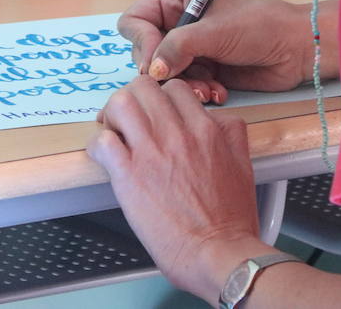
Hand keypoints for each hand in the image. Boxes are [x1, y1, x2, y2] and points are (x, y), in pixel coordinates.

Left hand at [88, 75, 265, 298]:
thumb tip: (218, 121)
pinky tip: (105, 157)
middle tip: (128, 120)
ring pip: (120, 103)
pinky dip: (98, 145)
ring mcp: (152, 152)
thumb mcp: (242, 164)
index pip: (175, 88)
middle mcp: (178, 133)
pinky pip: (102, 142)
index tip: (154, 113)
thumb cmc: (231, 220)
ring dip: (112, 115)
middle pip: (143, 87)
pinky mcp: (129, 176)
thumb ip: (231, 134)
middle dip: (132, 99)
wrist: (219, 253)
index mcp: (206, 130)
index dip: (160, 98)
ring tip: (114, 133)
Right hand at [118, 0, 332, 102]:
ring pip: (165, 73)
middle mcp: (179, 20)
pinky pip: (184, 85)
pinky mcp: (204, 68)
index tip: (153, 65)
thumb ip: (179, 47)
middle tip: (182, 81)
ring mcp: (191, 46)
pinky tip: (217, 92)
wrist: (297, 49)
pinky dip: (198, 91)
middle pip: (146, 50)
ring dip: (184, 85)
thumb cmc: (260, 26)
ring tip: (207, 90)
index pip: (136, 19)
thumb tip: (152, 71)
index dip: (141, 42)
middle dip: (165, 69)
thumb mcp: (216, 32)